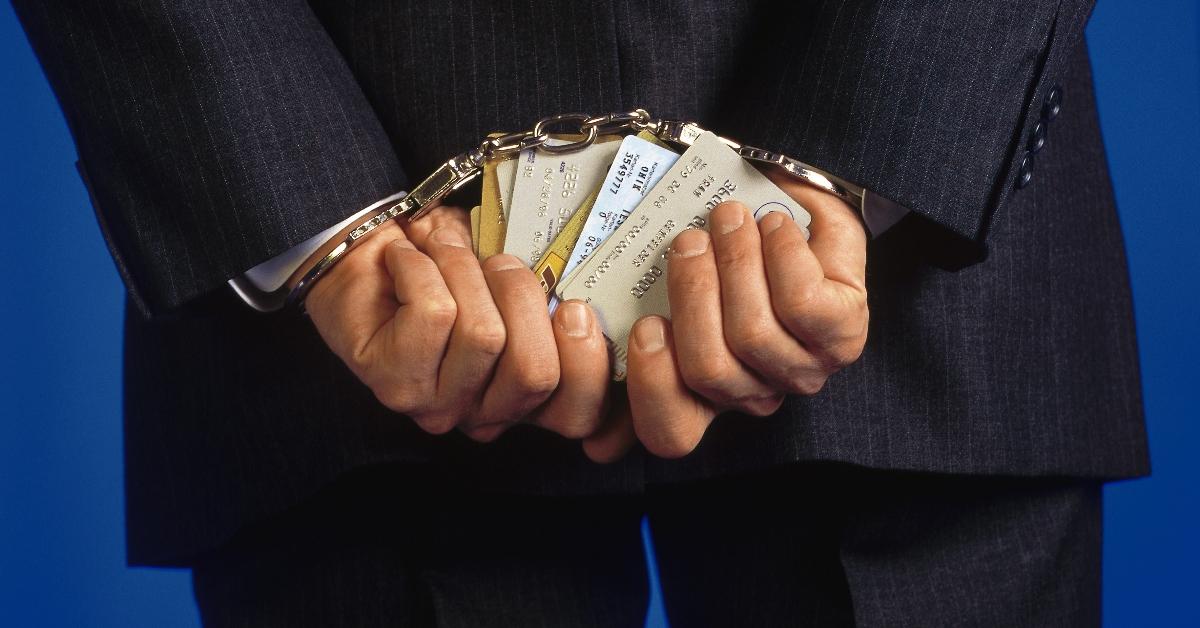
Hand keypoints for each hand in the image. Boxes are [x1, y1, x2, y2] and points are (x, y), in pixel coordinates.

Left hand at [305, 207, 613, 444]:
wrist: (360, 254)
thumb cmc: (446, 265)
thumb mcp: (513, 275)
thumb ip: (555, 295)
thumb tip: (591, 289)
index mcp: (525, 395)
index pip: (578, 415)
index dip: (593, 369)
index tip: (578, 309)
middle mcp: (485, 414)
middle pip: (536, 372)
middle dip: (522, 294)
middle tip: (498, 263)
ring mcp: (439, 406)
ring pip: (484, 335)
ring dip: (463, 271)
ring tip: (441, 253)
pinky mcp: (394, 384)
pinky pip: (435, 314)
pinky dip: (421, 267)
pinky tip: (406, 260)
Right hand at [625, 174, 868, 457]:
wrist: (792, 212)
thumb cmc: (721, 249)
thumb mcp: (666, 275)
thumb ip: (625, 316)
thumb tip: (591, 349)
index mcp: (700, 396)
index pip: (668, 431)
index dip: (645, 386)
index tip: (626, 323)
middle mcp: (750, 394)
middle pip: (708, 370)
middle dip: (692, 296)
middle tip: (685, 242)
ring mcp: (799, 369)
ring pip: (754, 335)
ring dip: (737, 263)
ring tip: (728, 218)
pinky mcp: (843, 334)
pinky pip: (804, 304)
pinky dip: (784, 256)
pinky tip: (773, 225)